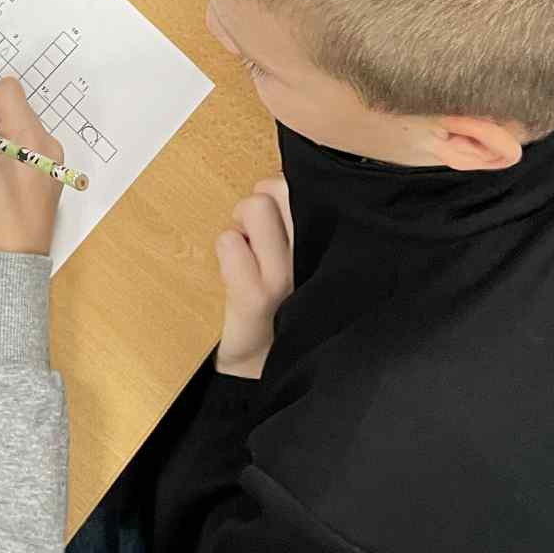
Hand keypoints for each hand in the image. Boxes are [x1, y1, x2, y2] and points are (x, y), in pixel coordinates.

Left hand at [215, 174, 294, 378]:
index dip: (287, 193)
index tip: (280, 217)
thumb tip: (275, 184)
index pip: (313, 188)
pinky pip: (229, 241)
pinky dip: (225, 250)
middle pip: (279, 187)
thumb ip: (298, 223)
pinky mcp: (254, 297)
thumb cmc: (280, 306)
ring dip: (241, 224)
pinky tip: (234, 273)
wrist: (260, 369)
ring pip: (254, 206)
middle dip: (260, 202)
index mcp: (328, 250)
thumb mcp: (301, 263)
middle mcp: (312, 261)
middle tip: (257, 236)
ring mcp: (284, 279)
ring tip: (246, 253)